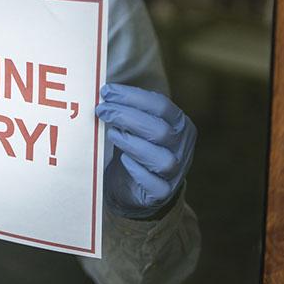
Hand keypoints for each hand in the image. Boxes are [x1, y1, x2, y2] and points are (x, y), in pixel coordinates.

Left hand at [97, 83, 196, 218]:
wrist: (134, 186)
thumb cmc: (134, 147)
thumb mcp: (135, 125)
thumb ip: (128, 108)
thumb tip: (105, 90)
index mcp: (179, 124)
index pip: (161, 105)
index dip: (132, 96)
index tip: (107, 91)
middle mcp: (182, 147)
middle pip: (160, 130)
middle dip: (126, 116)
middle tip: (102, 110)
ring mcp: (175, 171)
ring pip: (161, 158)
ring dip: (132, 143)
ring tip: (111, 134)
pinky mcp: (162, 192)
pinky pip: (154, 183)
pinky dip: (137, 170)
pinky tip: (123, 160)